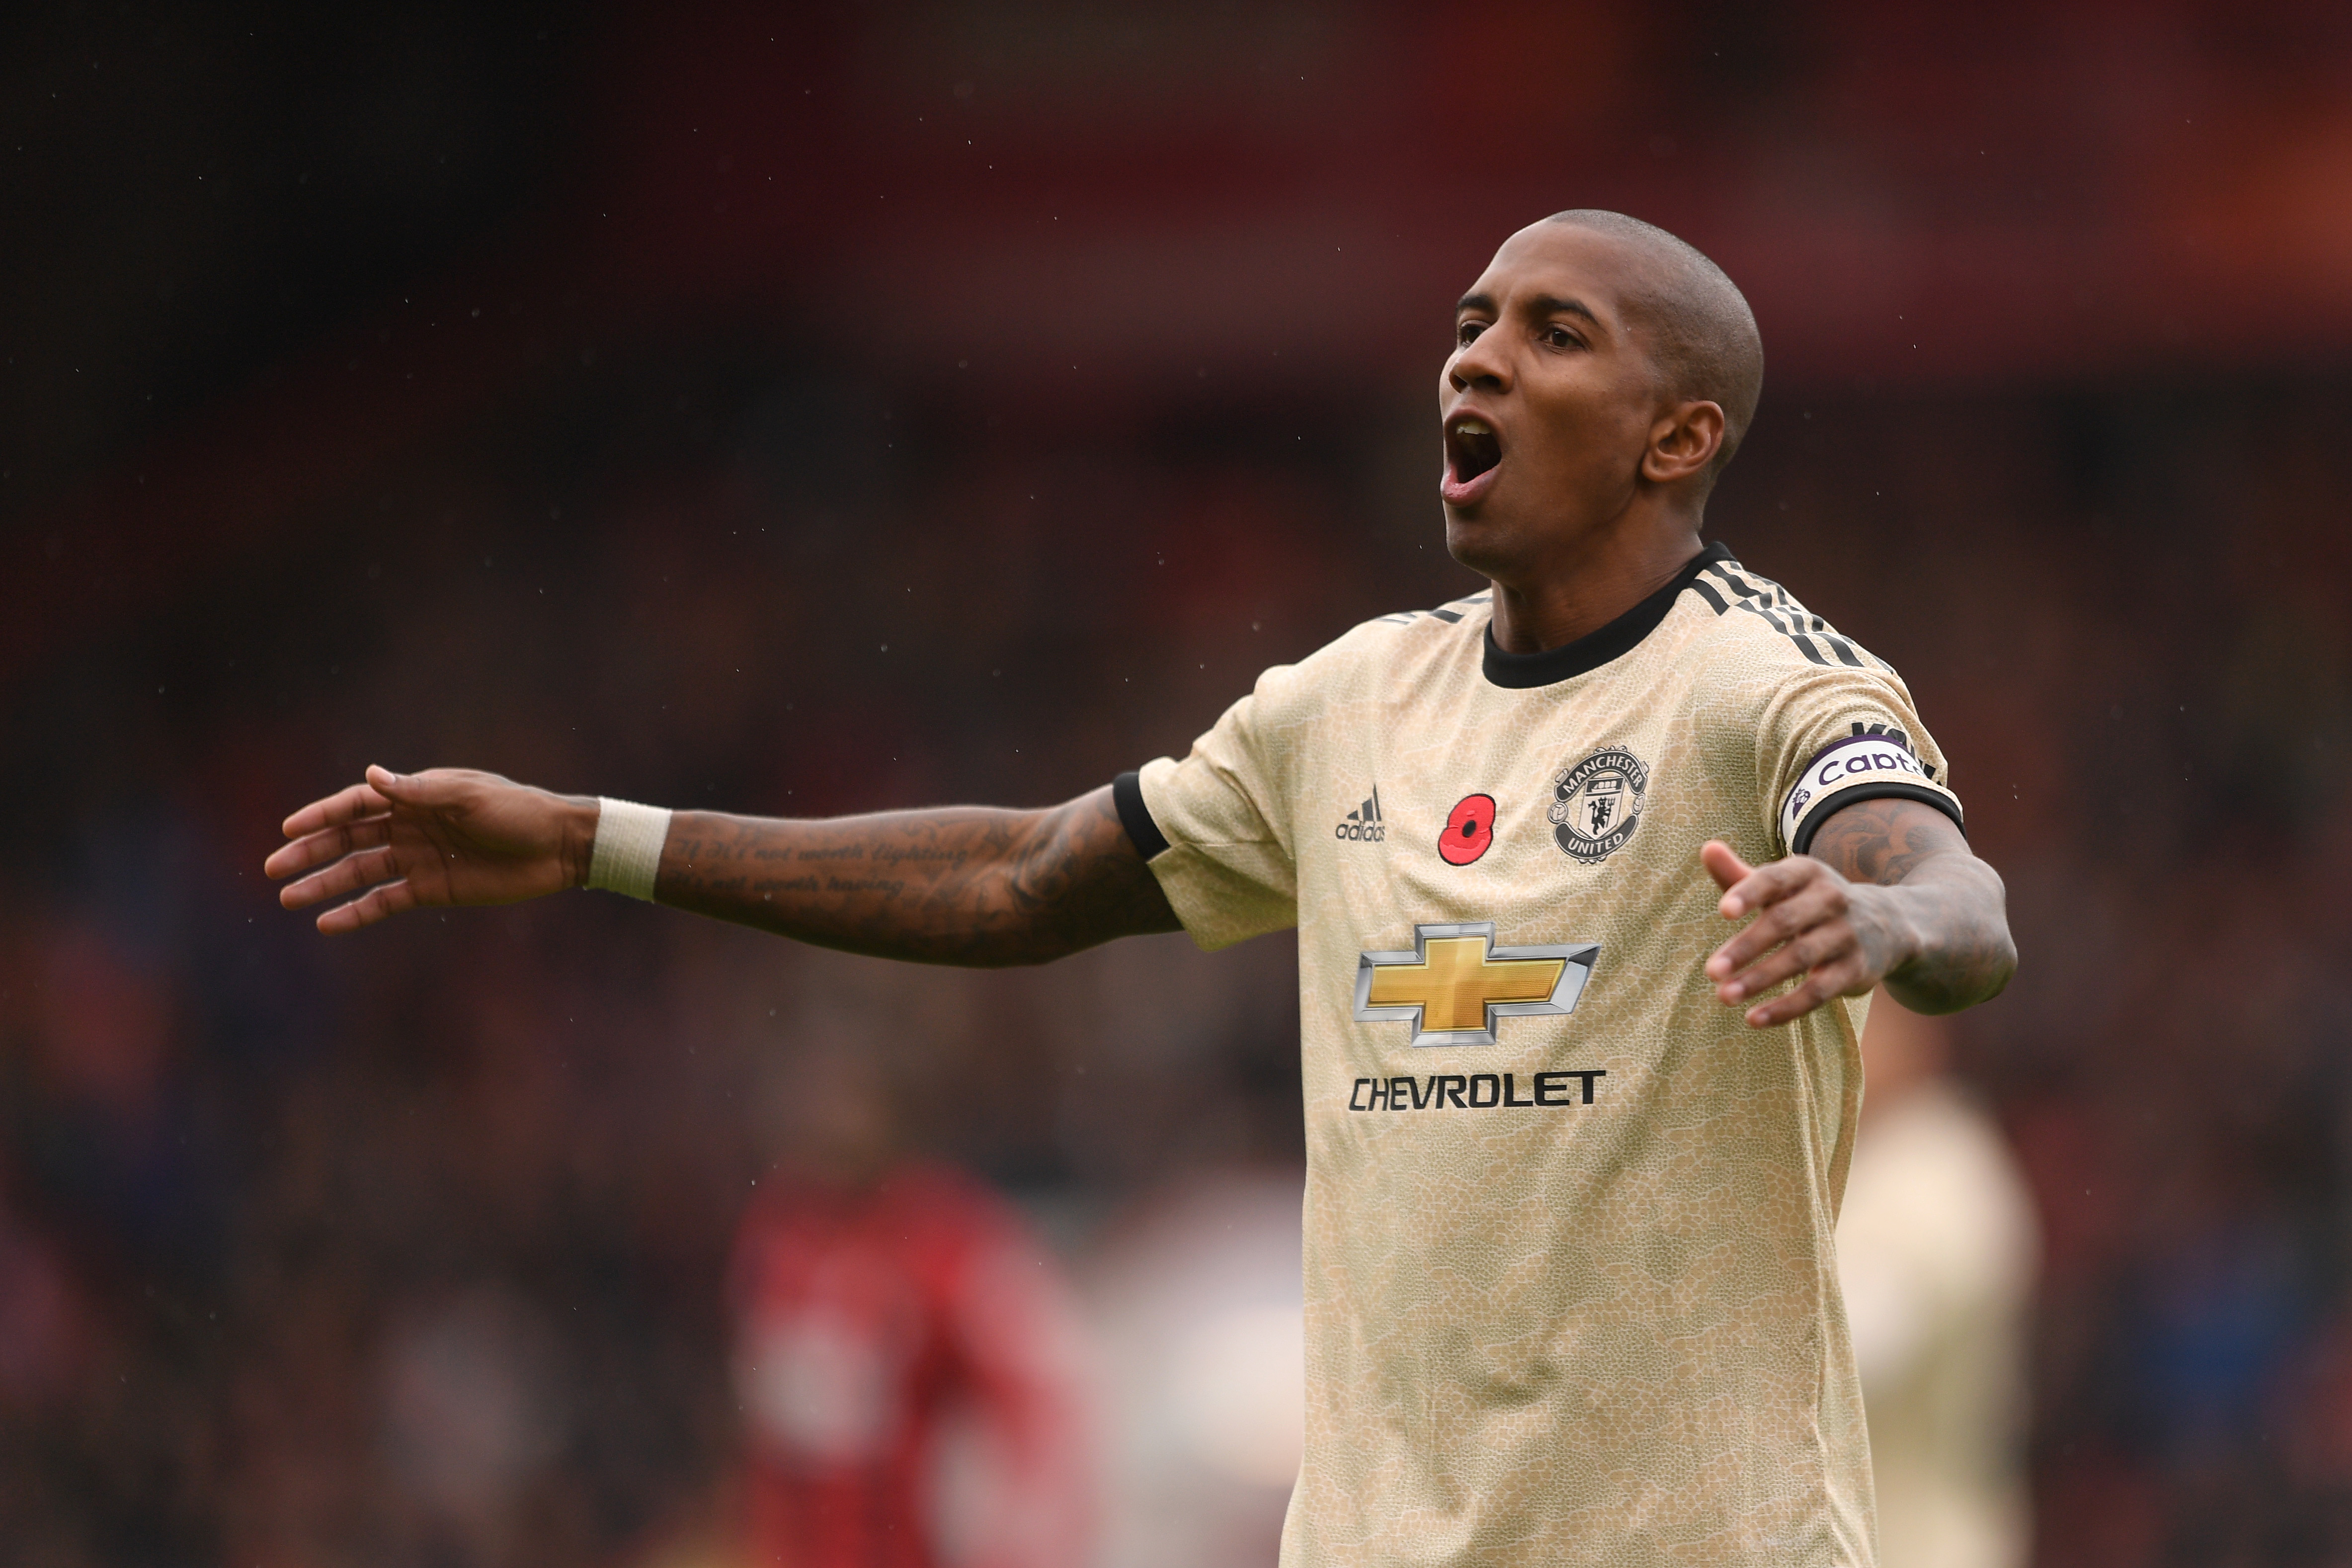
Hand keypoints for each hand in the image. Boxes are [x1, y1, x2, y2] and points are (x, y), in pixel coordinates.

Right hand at [265, 766, 599, 932]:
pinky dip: (357, 912)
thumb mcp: (470, 796)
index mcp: (417, 796)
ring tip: (287, 898)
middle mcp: (411, 826)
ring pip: (360, 872)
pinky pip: (386, 901)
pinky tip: (328, 923)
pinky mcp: (434, 888)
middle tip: (272, 868)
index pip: (358, 804)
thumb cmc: (519, 811)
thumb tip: (372, 775)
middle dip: (311, 853)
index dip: (322, 816)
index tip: (288, 829)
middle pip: (349, 839)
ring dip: (325, 884)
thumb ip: (420, 791)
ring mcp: (419, 858)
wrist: (559, 847)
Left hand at [1698, 840, 1913, 1027]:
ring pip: (1800, 958)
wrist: (1887, 924)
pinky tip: (1754, 1019)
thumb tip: (1707, 848)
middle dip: (1747, 947)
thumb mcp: (1782, 886)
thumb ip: (1740, 875)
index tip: (1723, 911)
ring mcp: (1846, 935)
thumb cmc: (1810, 903)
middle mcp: (1831, 899)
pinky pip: (1819, 991)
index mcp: (1807, 872)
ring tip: (1724, 996)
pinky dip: (1786, 1007)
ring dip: (1760, 979)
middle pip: (1784, 922)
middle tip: (1711, 971)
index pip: (1775, 880)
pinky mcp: (1855, 970)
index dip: (1749, 893)